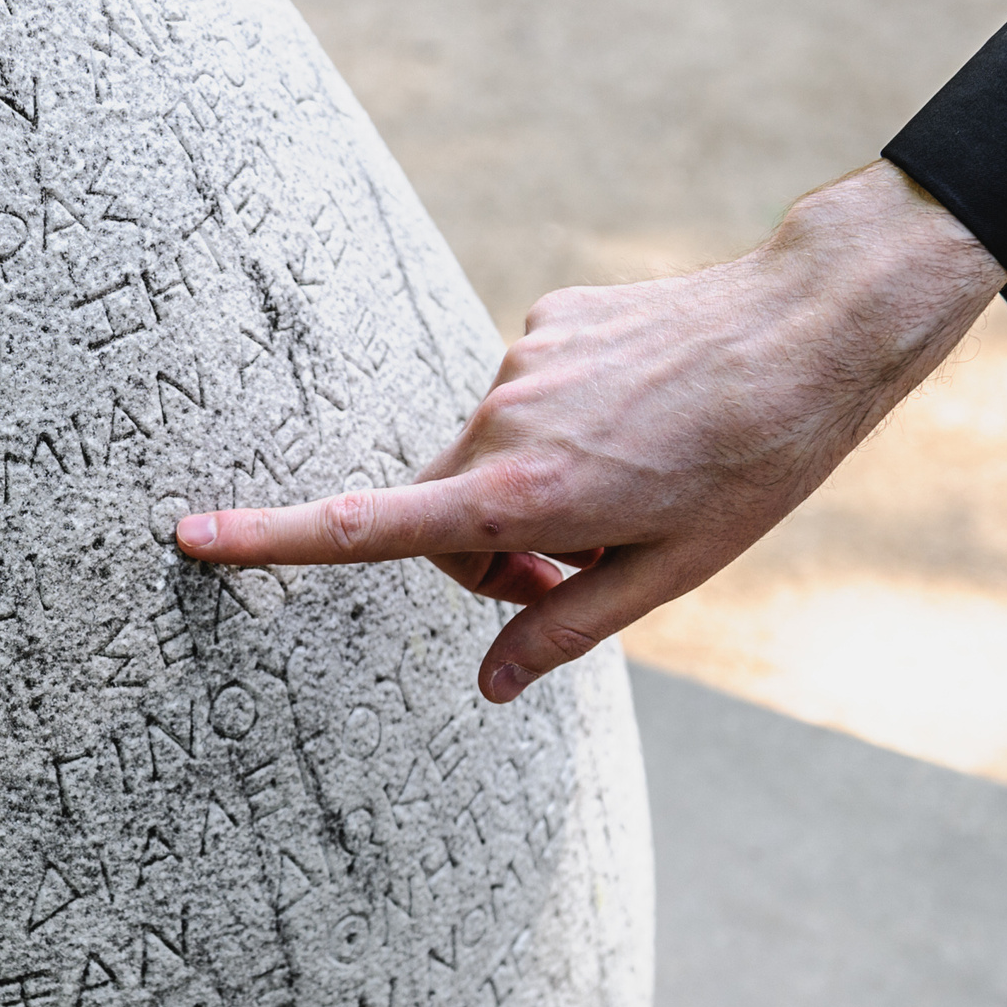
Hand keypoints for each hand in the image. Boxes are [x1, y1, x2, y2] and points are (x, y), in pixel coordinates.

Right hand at [173, 161, 1006, 701]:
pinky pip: (529, 395)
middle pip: (441, 511)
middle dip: (487, 554)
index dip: (275, 537)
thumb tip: (488, 686)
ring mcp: (523, 361)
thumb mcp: (669, 576)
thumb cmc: (753, 466)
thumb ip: (564, 631)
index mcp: (524, 494)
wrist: (814, 325)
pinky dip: (566, 426)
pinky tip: (647, 420)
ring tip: (640, 482)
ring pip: (490, 455)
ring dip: (534, 489)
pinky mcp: (549, 319)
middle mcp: (505, 422)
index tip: (192, 537)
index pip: (372, 527)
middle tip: (579, 572)